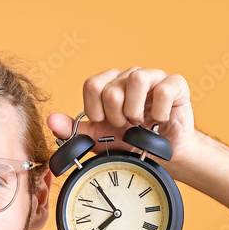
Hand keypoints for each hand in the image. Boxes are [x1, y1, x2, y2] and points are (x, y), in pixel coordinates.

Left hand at [47, 67, 202, 170]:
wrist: (164, 153)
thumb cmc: (133, 142)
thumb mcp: (100, 138)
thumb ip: (75, 131)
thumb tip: (51, 121)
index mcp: (111, 84)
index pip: (92, 85)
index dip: (96, 111)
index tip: (106, 124)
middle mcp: (130, 76)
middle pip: (111, 88)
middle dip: (116, 116)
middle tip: (126, 126)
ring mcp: (154, 77)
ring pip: (136, 79)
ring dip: (135, 110)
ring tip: (140, 123)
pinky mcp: (176, 84)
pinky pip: (163, 89)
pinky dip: (159, 111)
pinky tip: (159, 120)